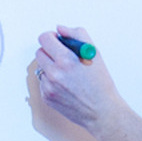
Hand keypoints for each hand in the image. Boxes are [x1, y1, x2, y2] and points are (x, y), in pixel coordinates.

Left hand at [29, 25, 141, 140]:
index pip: (45, 39)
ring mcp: (48, 87)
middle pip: (40, 52)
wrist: (101, 112)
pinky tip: (66, 85)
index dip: (51, 37)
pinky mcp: (46, 97)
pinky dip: (51, 81)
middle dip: (50, 51)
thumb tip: (59, 29)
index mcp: (65, 60)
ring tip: (68, 74)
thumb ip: (76, 35)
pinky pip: (43, 82)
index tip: (57, 41)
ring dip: (51, 67)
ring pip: (41, 68)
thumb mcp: (94, 53)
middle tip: (63, 56)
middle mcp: (54, 74)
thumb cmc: (101, 83)